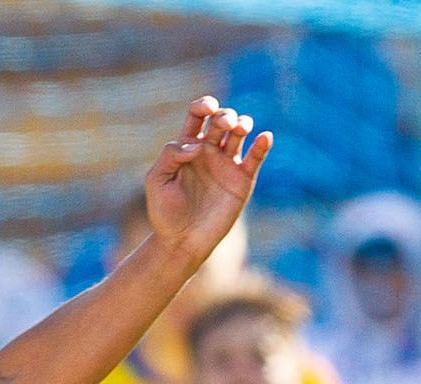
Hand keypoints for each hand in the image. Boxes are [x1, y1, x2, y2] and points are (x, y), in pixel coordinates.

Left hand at [144, 97, 272, 265]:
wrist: (181, 242)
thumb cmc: (165, 213)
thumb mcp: (156, 180)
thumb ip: (170, 154)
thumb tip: (196, 143)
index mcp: (189, 146)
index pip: (199, 115)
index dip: (204, 105)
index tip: (206, 109)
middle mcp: (209, 151)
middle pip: (222, 120)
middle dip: (225, 116)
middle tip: (223, 124)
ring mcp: (227, 164)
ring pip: (240, 132)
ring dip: (242, 123)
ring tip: (240, 128)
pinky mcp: (242, 180)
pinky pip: (256, 157)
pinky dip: (262, 145)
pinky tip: (264, 137)